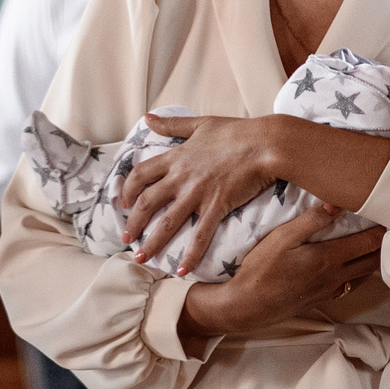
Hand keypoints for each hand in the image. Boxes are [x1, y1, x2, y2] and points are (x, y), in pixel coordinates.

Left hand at [120, 113, 282, 274]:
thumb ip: (171, 124)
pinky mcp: (217, 206)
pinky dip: (191, 254)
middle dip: (133, 223)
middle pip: (148, 203)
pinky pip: (200, 235)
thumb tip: (147, 118)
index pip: (141, 174)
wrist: (264, 144)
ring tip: (141, 258)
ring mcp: (198, 193)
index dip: (129, 190)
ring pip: (167, 223)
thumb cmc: (236, 132)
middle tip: (126, 238)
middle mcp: (182, 177)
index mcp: (176, 157)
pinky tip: (182, 270)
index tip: (125, 203)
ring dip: (152, 243)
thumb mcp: (200, 123)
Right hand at [177, 201, 382, 337]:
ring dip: (376, 261)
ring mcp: (330, 290)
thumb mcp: (281, 238)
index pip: (368, 242)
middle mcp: (336, 276)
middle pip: (373, 261)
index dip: (384, 229)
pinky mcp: (321, 299)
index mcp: (329, 258)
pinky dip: (361, 275)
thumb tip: (336, 204)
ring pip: (365, 276)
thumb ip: (310, 221)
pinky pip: (352, 286)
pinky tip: (357, 268)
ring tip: (381, 246)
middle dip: (386, 245)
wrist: (248, 306)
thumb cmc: (261, 269)